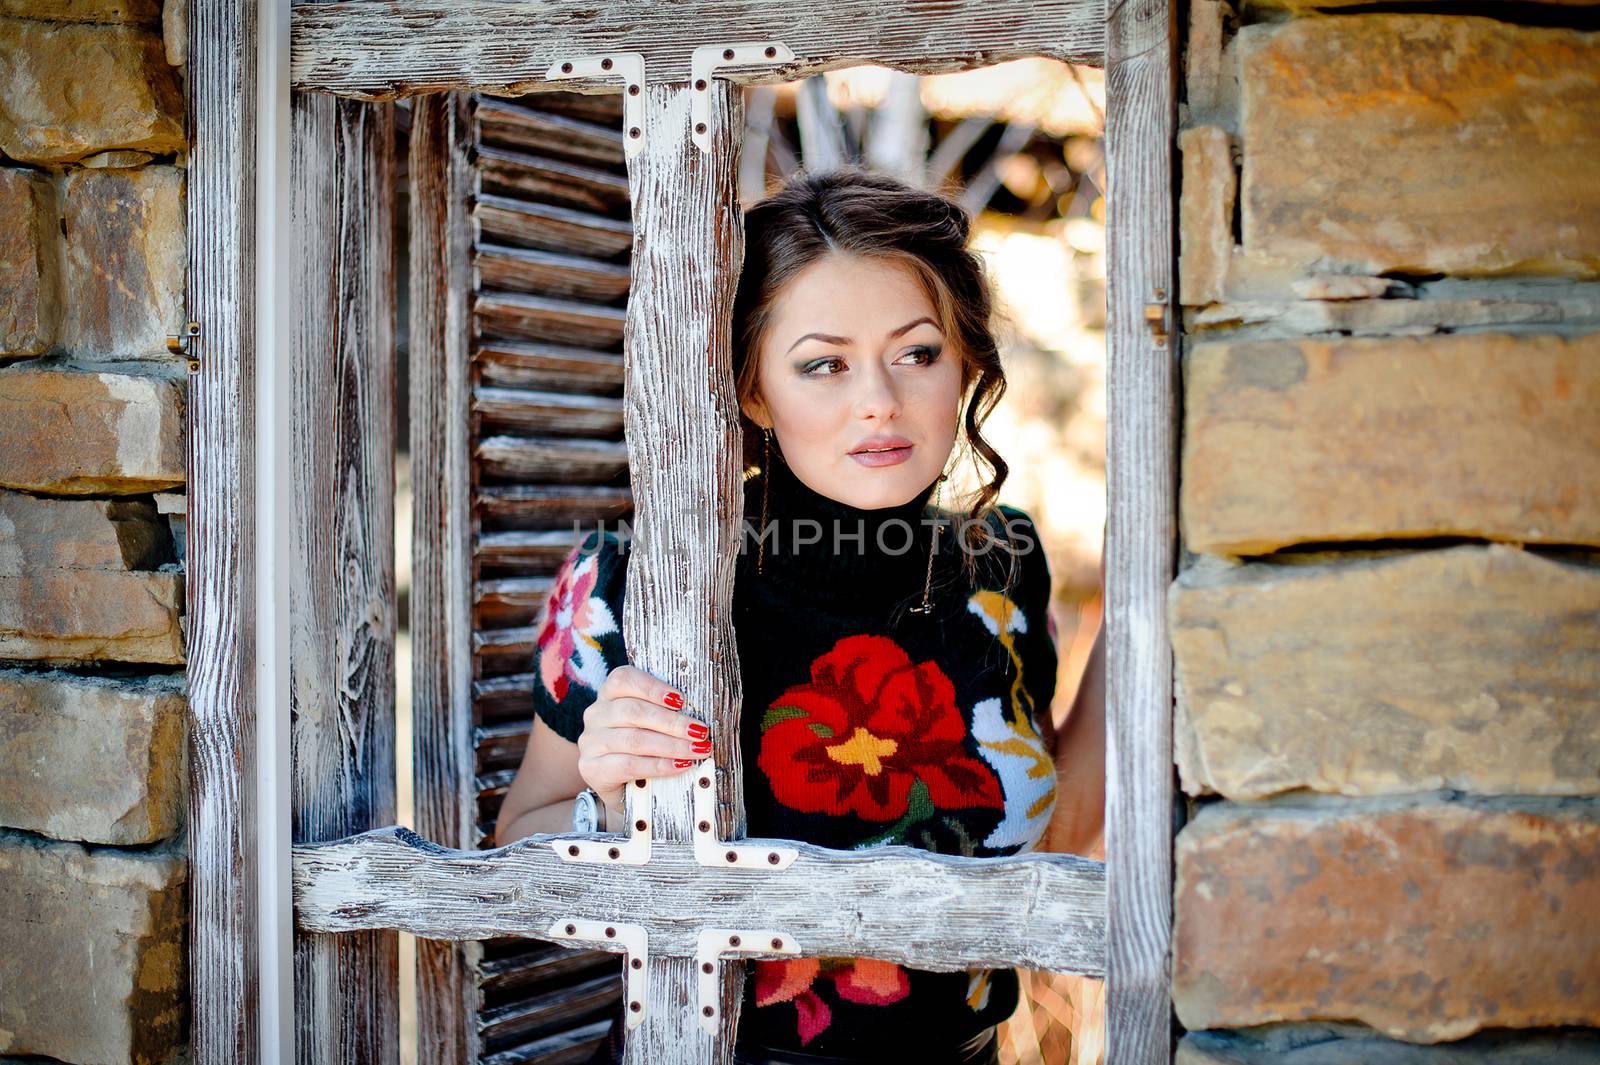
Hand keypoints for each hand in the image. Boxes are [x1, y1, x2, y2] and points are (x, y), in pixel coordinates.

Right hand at [578, 665, 711, 811]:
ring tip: (696, 750)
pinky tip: (679, 766)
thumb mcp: (653, 726)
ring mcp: (590, 742)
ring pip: (634, 739)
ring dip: (671, 745)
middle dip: (672, 722)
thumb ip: (667, 714)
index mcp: (609, 695)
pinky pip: (629, 765)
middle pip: (633, 711)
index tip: (681, 700)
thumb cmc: (645, 750)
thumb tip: (697, 717)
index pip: (624, 679)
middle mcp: (596, 715)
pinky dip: (658, 766)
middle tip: (700, 732)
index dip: (653, 688)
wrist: (626, 789)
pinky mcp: (592, 769)